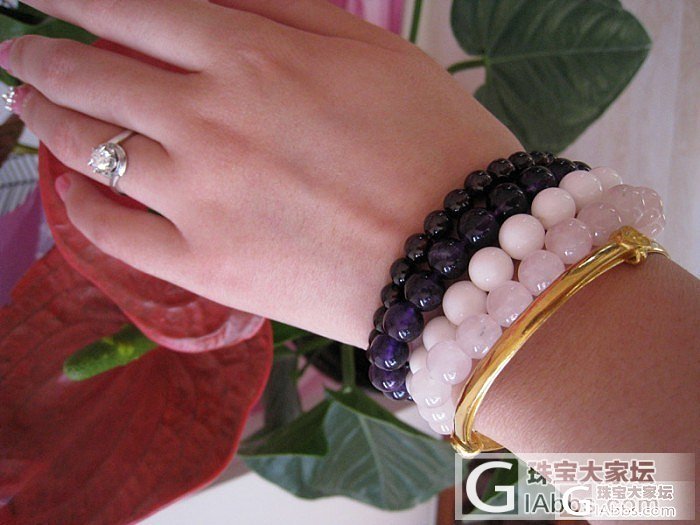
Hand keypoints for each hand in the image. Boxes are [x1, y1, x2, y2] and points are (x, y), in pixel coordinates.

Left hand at [7, 0, 519, 346]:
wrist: (459, 257)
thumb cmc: (432, 141)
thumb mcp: (367, 47)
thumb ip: (278, 8)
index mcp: (247, 57)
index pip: (125, 9)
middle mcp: (203, 121)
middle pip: (87, 75)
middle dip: (40, 57)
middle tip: (17, 55)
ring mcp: (195, 199)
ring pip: (85, 149)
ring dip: (46, 120)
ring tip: (31, 108)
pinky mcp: (204, 267)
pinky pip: (113, 232)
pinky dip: (81, 207)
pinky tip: (72, 192)